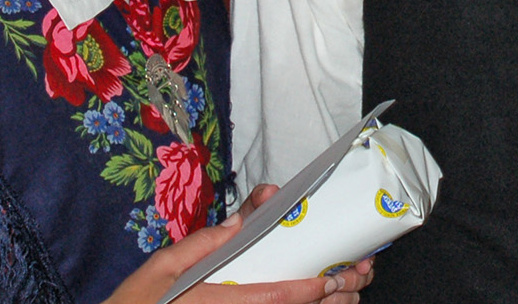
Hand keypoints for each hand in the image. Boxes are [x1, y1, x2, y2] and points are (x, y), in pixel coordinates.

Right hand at [101, 185, 374, 303]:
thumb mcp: (159, 269)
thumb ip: (201, 245)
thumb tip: (241, 221)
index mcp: (214, 302)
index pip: (271, 300)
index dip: (306, 291)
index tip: (334, 278)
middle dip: (327, 299)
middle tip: (358, 278)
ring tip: (351, 291)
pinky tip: (319, 302)